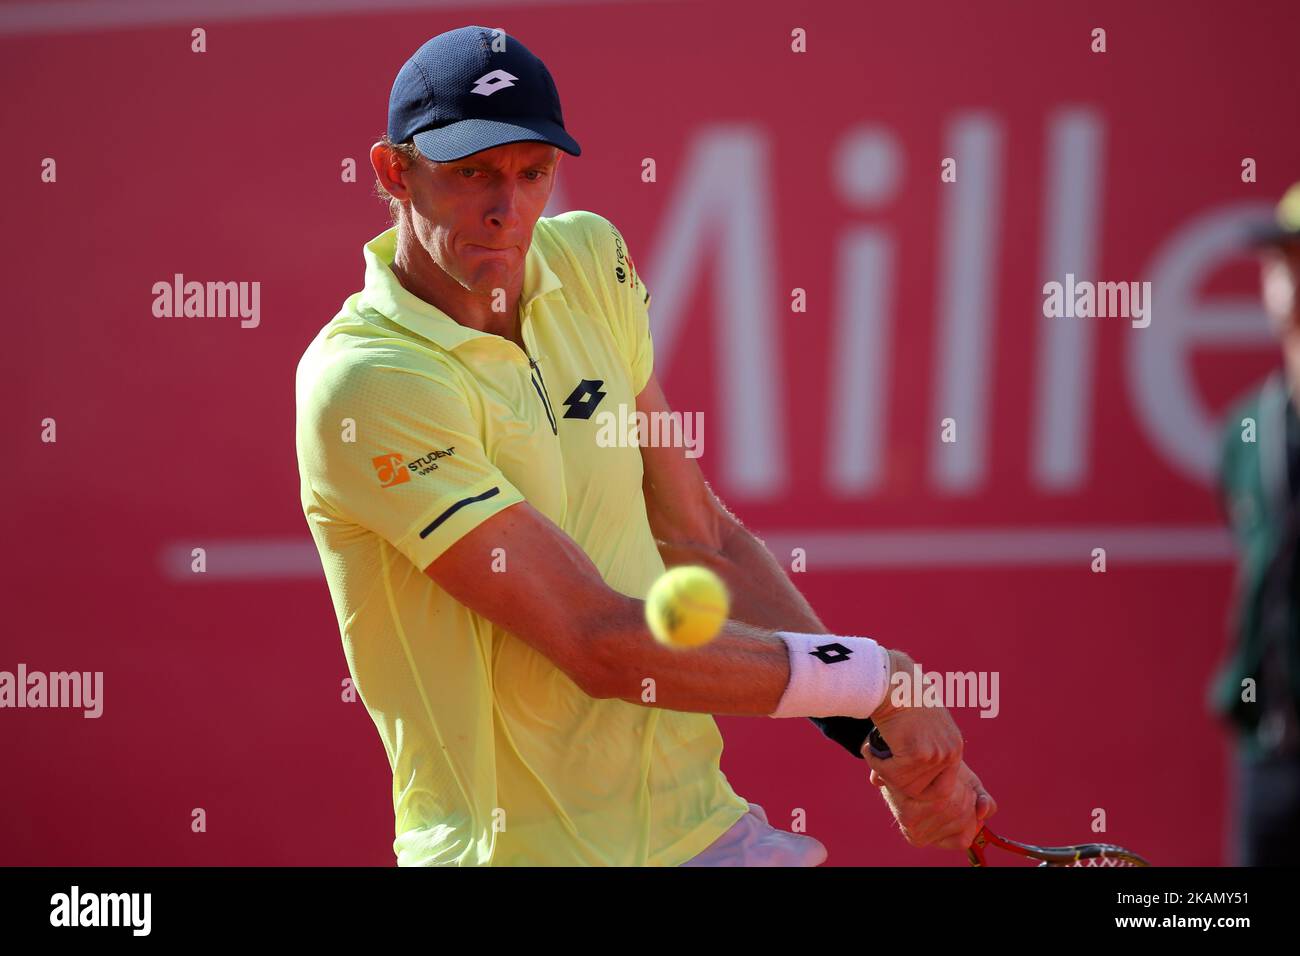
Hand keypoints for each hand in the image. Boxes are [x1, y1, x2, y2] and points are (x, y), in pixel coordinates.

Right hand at [864, 650, 996, 849]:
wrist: (890, 680)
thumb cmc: (896, 699)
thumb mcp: (912, 729)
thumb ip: (906, 756)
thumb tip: (878, 783)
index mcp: (953, 747)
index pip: (944, 788)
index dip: (922, 792)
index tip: (902, 788)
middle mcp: (951, 752)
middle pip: (927, 794)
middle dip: (901, 786)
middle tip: (880, 774)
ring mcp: (937, 755)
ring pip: (906, 785)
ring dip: (884, 770)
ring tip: (875, 747)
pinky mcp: (919, 754)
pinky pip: (892, 775)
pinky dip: (876, 763)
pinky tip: (870, 744)